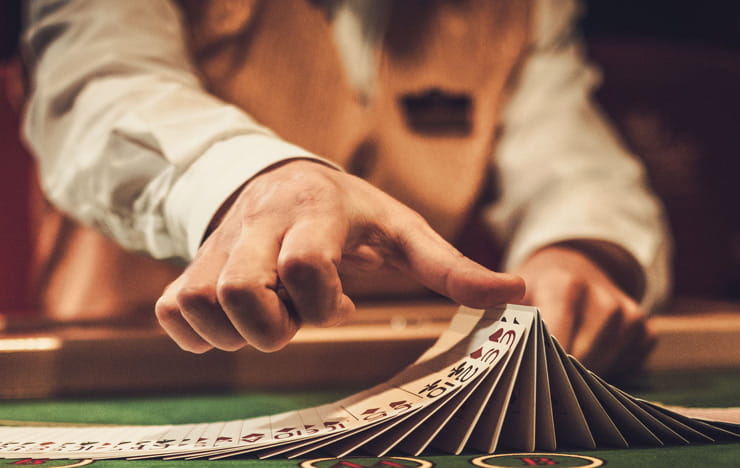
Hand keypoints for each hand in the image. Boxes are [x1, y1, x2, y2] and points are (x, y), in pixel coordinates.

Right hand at [155, 160, 524, 352]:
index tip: (342, 301)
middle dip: (278, 326)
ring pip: (202, 305)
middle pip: (241, 290)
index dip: (324, 302)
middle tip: (302, 312)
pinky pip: (173, 314)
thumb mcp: (402, 229)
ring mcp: (216, 246)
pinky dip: (202, 333)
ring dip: (242, 332)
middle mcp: (257, 224)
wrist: (278, 177)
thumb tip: (517, 293)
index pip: (304, 264)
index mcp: (314, 210)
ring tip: (272, 312)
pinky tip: (238, 320)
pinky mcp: (188, 266)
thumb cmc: (349, 211)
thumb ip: (452, 265)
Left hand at [512, 244, 654, 376]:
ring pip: (599, 370)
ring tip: (558, 358)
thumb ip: (506, 319)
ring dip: (578, 374)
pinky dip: (601, 367)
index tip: (521, 377)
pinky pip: (621, 368)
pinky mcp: (644, 330)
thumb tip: (494, 355)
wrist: (578, 263)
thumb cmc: (540, 285)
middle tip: (535, 377)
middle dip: (555, 373)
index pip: (554, 343)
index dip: (536, 364)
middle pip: (578, 363)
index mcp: (566, 287)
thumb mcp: (516, 293)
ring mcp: (629, 316)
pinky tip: (586, 351)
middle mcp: (604, 302)